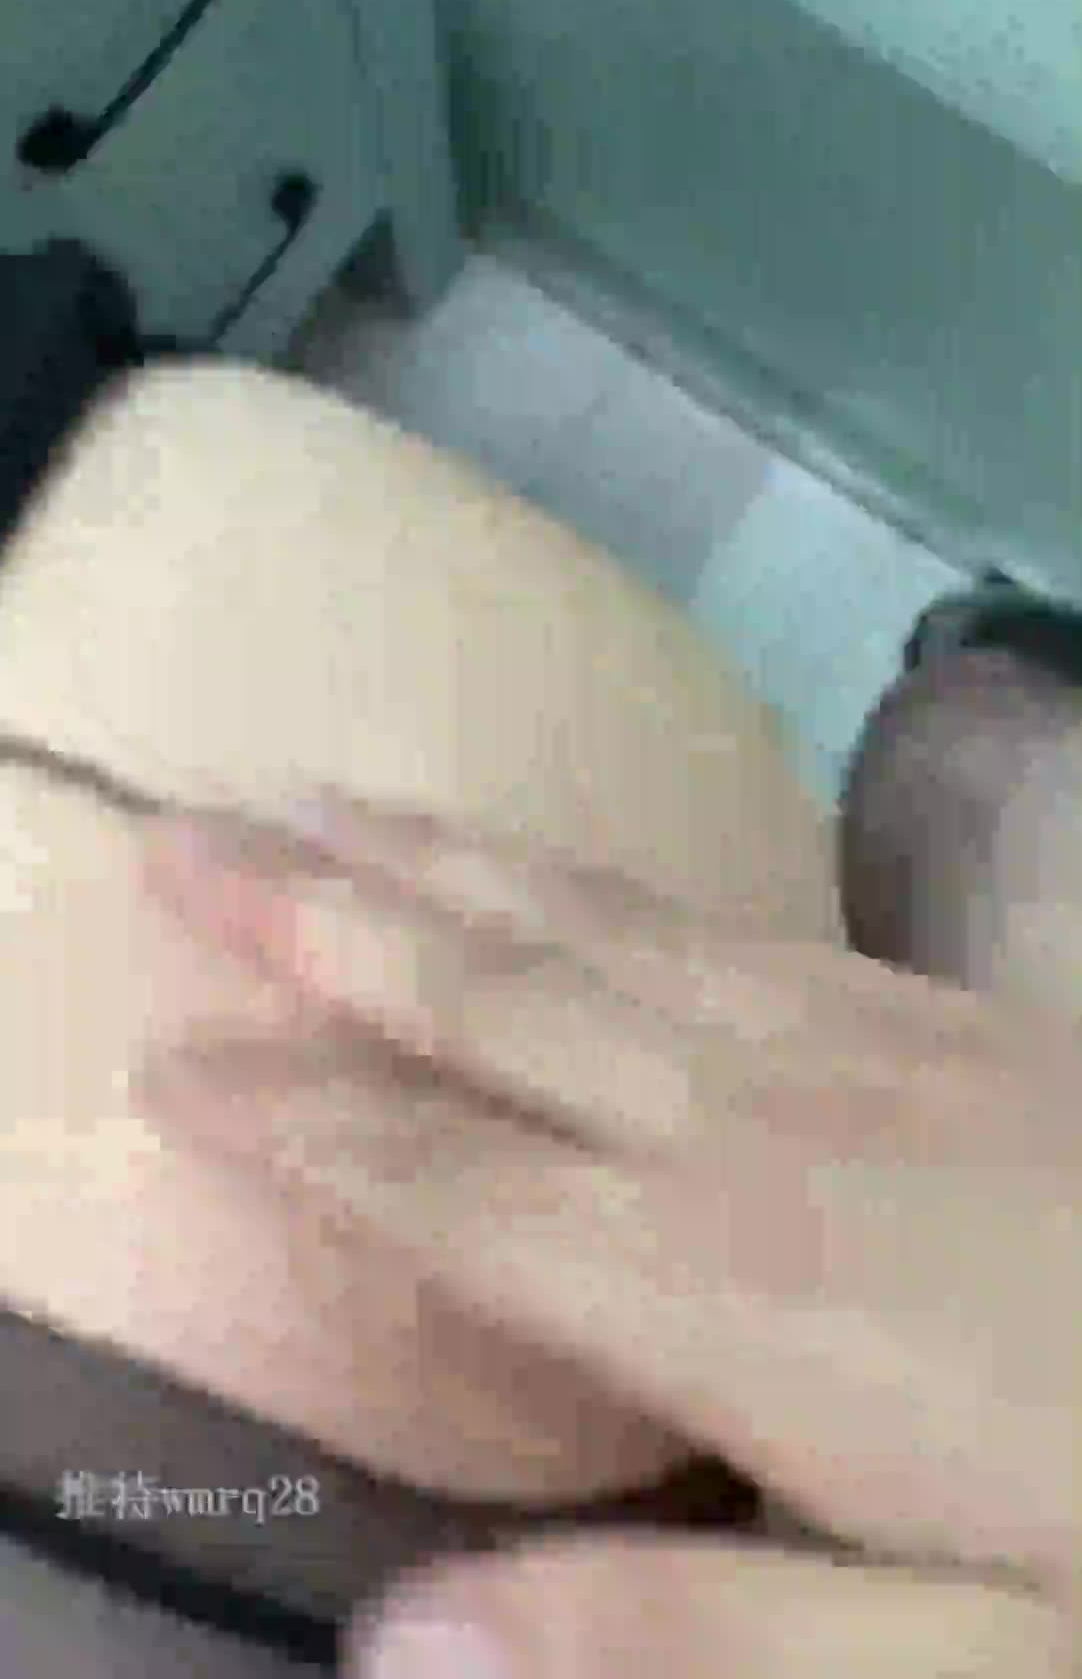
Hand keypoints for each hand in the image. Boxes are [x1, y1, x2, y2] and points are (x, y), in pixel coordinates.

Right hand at [137, 793, 1079, 1676]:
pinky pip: (714, 920)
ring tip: (323, 800)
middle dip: (322, 924)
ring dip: (444, 867)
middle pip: (495, 1002)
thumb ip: (673, 1644)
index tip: (160, 1052)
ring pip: (597, 929)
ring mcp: (847, 1045)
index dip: (294, 1117)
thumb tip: (393, 1638)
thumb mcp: (954, 1674)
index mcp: (722, 1288)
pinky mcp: (930, 1014)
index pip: (447, 1180)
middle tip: (183, 837)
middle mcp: (753, 1126)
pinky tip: (558, 867)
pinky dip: (594, 879)